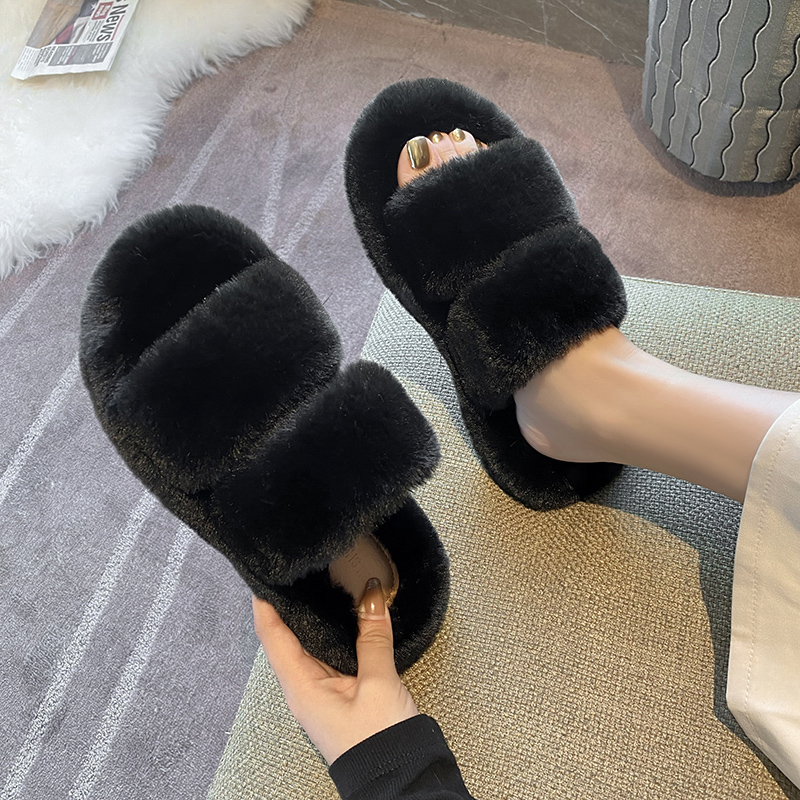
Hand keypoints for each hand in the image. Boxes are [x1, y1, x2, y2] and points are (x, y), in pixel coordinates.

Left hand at [252, 578, 418, 763]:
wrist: (400, 781)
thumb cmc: (380, 743)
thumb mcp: (378, 683)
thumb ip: (373, 637)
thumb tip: (371, 597)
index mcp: (301, 688)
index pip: (272, 636)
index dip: (264, 605)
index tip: (263, 575)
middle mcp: (304, 690)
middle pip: (286, 638)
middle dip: (287, 605)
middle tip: (293, 572)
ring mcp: (321, 694)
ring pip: (308, 647)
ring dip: (311, 619)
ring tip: (316, 586)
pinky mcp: (339, 696)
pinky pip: (328, 657)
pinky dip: (332, 635)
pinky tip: (342, 620)